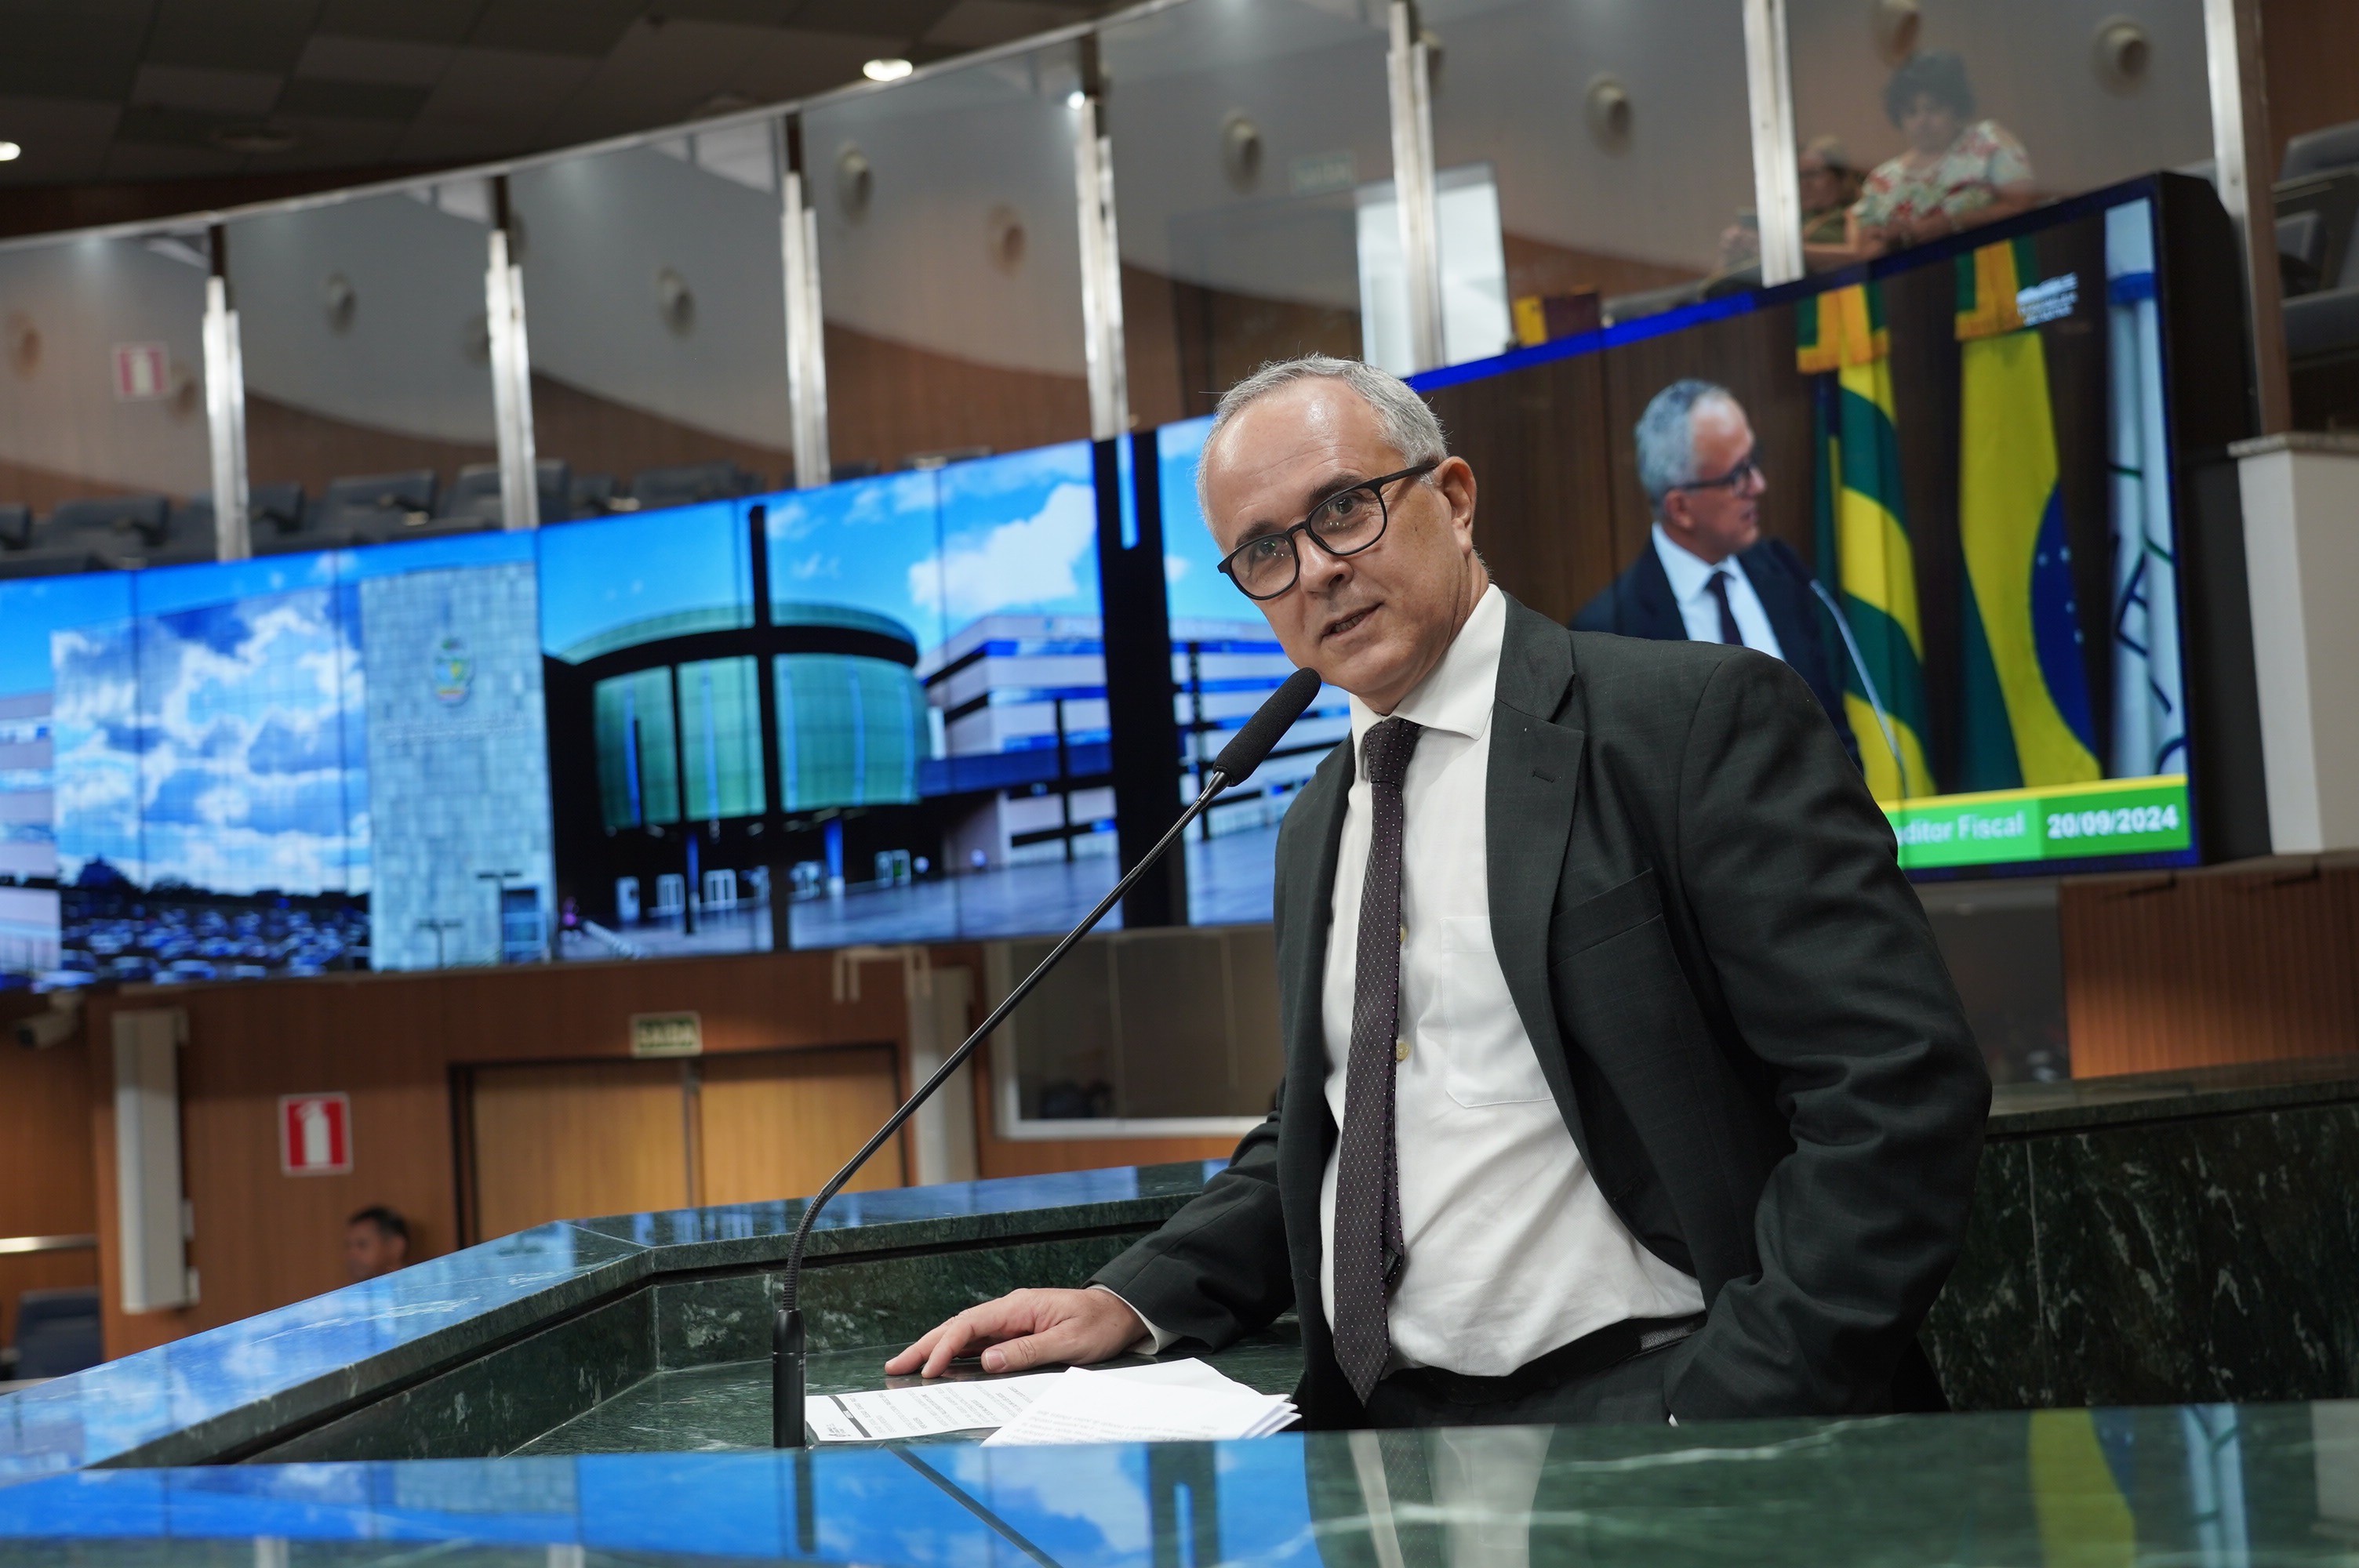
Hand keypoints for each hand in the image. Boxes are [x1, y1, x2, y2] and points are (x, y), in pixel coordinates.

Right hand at [884, 1287, 1145, 1378]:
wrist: (1121, 1313)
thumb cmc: (1099, 1325)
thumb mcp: (1069, 1343)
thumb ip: (1028, 1351)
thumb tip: (988, 1361)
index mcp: (1018, 1307)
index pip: (969, 1325)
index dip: (944, 1346)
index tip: (927, 1369)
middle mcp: (1010, 1310)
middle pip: (957, 1326)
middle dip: (924, 1346)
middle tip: (895, 1366)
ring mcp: (1011, 1319)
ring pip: (964, 1333)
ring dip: (935, 1348)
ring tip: (908, 1366)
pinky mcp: (1017, 1330)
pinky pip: (980, 1340)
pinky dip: (956, 1351)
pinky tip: (943, 1363)